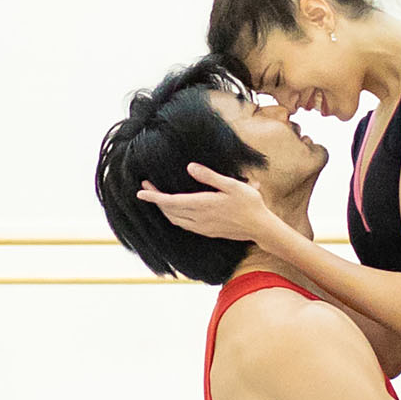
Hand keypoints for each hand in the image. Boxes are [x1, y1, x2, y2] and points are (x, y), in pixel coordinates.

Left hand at [136, 166, 286, 251]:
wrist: (260, 227)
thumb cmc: (249, 203)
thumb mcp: (232, 185)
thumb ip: (210, 176)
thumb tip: (190, 167)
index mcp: (203, 204)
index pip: (171, 201)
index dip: (154, 197)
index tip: (140, 191)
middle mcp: (199, 218)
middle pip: (169, 211)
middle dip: (155, 200)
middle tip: (146, 188)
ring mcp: (202, 227)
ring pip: (175, 220)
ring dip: (164, 209)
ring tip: (157, 198)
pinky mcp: (207, 232)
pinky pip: (183, 225)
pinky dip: (173, 216)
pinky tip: (175, 211)